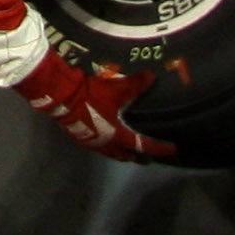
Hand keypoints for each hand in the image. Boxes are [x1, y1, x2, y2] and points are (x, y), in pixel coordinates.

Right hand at [14, 44, 174, 160]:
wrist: (62, 97)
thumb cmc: (91, 95)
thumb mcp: (117, 88)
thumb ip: (136, 84)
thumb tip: (153, 77)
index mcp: (118, 135)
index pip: (144, 145)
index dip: (159, 148)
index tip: (172, 149)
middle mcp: (107, 144)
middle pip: (127, 155)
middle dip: (139, 157)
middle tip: (148, 158)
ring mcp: (92, 143)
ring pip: (112, 154)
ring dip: (123, 154)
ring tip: (129, 152)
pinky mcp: (80, 138)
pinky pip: (99, 148)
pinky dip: (108, 148)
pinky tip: (106, 141)